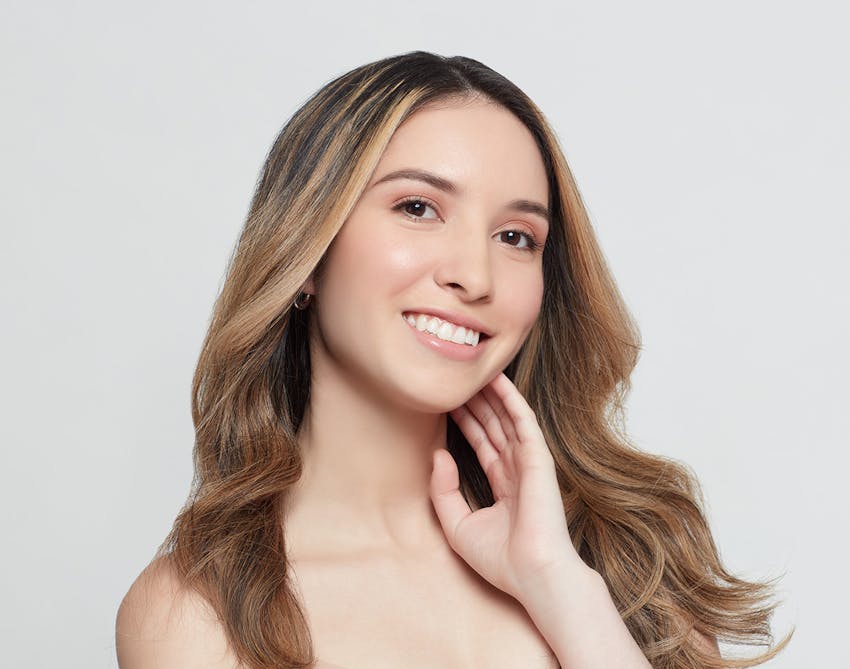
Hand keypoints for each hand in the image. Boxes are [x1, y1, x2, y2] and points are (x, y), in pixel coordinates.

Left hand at [429, 372, 584, 601]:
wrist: (533, 575)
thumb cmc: (501, 560)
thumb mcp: (457, 525)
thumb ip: (443, 491)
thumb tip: (436, 454)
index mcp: (504, 486)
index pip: (482, 444)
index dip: (466, 422)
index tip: (447, 403)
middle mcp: (517, 470)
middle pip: (494, 426)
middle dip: (476, 402)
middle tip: (457, 379)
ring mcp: (529, 463)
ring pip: (507, 418)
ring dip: (491, 395)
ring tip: (474, 371)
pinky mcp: (538, 459)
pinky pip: (522, 421)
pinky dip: (511, 399)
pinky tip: (497, 380)